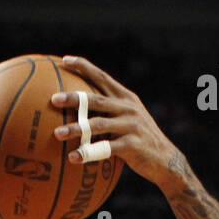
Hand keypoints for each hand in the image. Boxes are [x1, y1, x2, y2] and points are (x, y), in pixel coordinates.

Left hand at [51, 55, 180, 187]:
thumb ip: (108, 113)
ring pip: (98, 124)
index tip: (64, 59)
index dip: (84, 66)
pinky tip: (73, 158)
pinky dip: (88, 153)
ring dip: (76, 128)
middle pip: (96, 99)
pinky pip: (105, 149)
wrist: (165, 159)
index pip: (102, 76)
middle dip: (74, 98)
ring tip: (57, 133)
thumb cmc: (139, 141)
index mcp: (125, 97)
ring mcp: (130, 125)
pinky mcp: (132, 145)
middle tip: (53, 99)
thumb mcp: (127, 120)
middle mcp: (128, 107)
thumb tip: (78, 113)